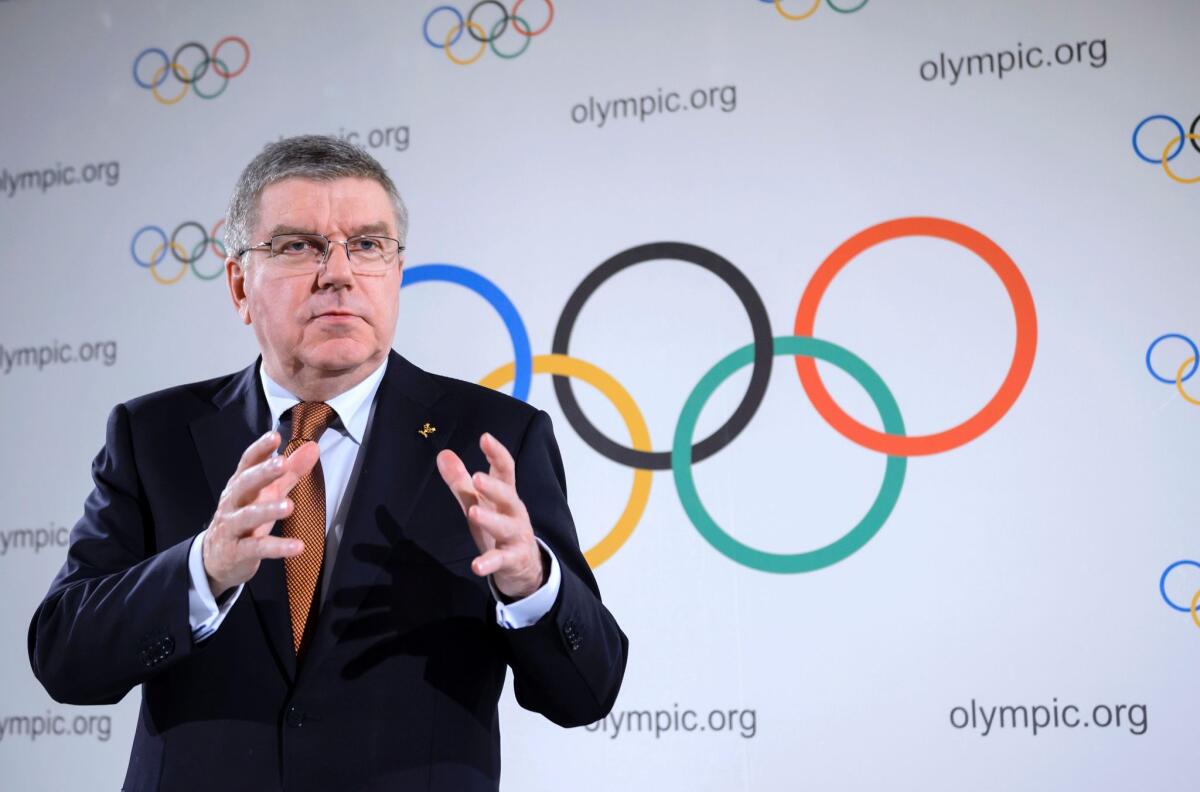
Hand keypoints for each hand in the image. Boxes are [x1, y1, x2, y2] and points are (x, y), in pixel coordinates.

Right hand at [202, 430, 320, 597]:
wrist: (216, 558)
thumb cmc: (246, 519)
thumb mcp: (267, 494)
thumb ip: (290, 472)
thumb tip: (312, 447)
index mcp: (241, 485)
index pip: (247, 463)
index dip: (260, 449)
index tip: (274, 436)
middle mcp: (233, 503)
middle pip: (244, 484)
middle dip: (262, 473)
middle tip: (281, 463)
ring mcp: (232, 527)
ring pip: (247, 516)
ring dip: (267, 510)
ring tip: (288, 506)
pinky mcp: (237, 551)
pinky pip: (257, 548)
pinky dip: (278, 548)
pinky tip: (297, 546)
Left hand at [436, 433, 544, 599]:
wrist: (525, 566)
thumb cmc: (499, 527)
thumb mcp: (479, 502)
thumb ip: (461, 480)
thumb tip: (443, 454)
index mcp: (506, 495)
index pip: (505, 470)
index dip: (497, 453)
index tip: (485, 438)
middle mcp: (514, 513)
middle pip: (508, 496)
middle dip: (494, 487)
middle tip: (477, 478)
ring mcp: (516, 536)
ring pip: (505, 526)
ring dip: (490, 519)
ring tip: (473, 512)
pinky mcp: (512, 559)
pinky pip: (501, 560)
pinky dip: (489, 563)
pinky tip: (476, 566)